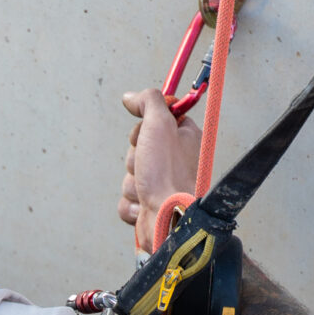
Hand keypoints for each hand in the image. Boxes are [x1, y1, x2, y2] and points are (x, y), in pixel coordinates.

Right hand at [116, 87, 201, 253]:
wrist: (169, 218)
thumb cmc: (169, 174)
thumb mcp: (160, 124)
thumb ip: (149, 101)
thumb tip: (131, 96)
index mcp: (185, 139)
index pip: (157, 121)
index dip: (146, 126)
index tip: (149, 133)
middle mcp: (177, 161)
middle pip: (138, 147)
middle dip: (136, 157)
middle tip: (149, 164)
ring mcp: (163, 185)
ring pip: (131, 174)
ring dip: (133, 183)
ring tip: (148, 189)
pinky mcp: (151, 207)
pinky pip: (128, 199)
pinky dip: (131, 204)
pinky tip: (145, 206)